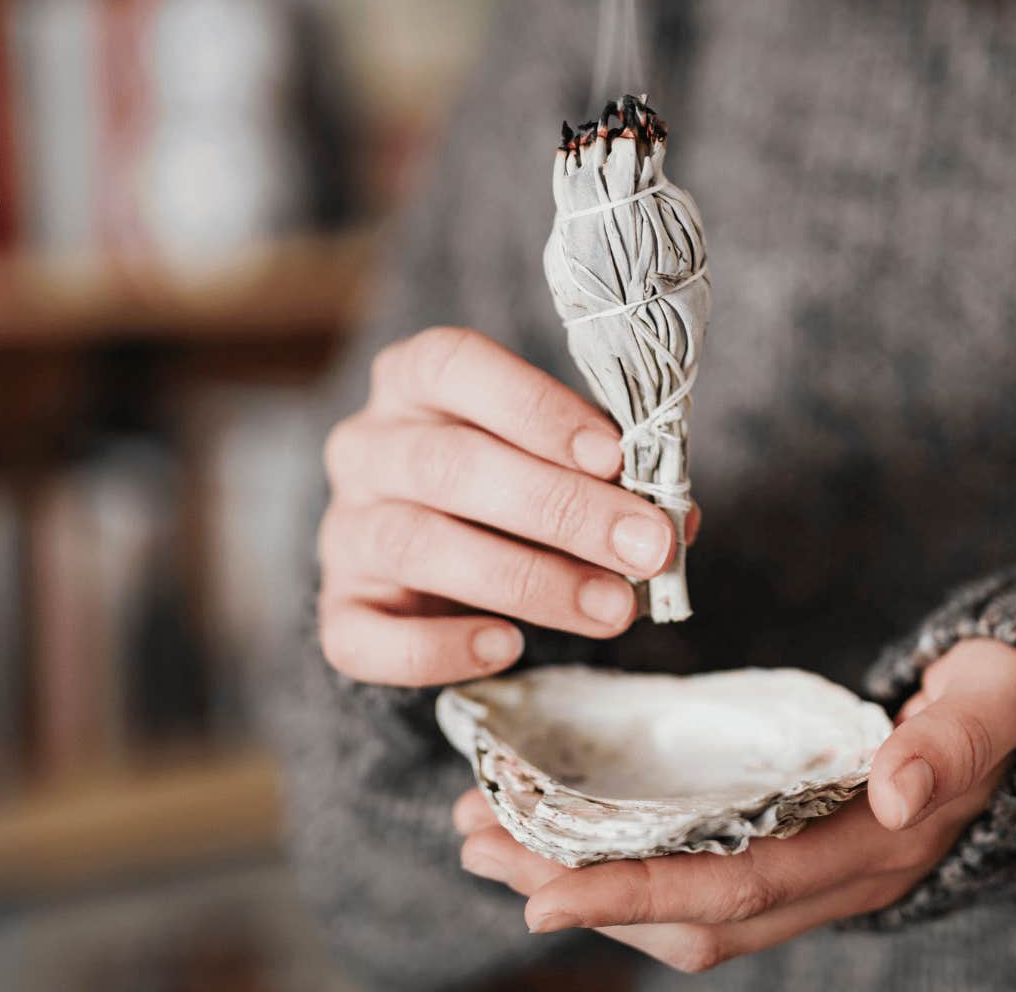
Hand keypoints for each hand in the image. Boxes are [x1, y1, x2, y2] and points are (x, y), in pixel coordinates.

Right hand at [319, 327, 695, 686]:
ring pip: (418, 545)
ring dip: (528, 580)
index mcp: (413, 382)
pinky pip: (366, 637)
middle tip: (644, 546)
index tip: (614, 456)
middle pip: (450, 464)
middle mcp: (366, 448)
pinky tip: (506, 647)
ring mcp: (345, 530)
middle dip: (561, 507)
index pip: (455, 367)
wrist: (437, 567)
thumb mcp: (554, 459)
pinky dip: (439, 648)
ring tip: (611, 608)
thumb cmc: (510, 489)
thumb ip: (606, 475)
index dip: (536, 408)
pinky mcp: (339, 610)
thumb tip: (675, 518)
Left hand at [455, 639, 1015, 972]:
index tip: (540, 891)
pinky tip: (553, 832)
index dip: (637, 896)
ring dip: (580, 882)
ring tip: (484, 840)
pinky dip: (614, 865)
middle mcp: (830, 882)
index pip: (736, 889)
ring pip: (677, 907)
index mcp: (870, 852)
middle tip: (476, 845)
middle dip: (579, 892)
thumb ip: (948, 742)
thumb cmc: (998, 700)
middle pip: (686, 914)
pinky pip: (688, 876)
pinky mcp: (781, 848)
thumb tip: (897, 788)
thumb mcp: (986, 706)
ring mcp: (805, 873)